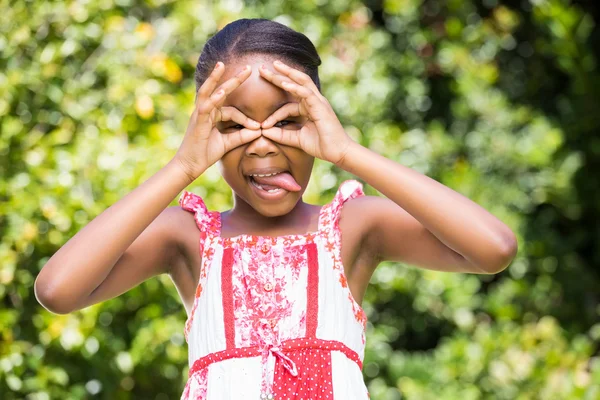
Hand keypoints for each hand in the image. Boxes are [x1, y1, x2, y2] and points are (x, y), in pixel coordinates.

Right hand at [174, 62, 261, 180]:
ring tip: (222, 65)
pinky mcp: (197, 121)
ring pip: (208, 92)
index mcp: (212, 115)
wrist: (190, 166)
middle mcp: (205, 111)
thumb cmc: (205, 153)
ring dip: (215, 78)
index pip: (232, 111)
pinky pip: (205, 107)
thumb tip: (259, 130)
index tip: (258, 127)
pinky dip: (213, 99)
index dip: (246, 119)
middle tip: (248, 68)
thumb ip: (242, 136)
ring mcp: (199, 114)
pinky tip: (221, 92)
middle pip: (220, 91)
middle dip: (234, 79)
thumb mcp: (228, 143)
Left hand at [258, 60, 353, 164]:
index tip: (262, 126)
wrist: (337, 152)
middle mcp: (313, 101)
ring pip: (302, 82)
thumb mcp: (297, 139)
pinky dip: (296, 88)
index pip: (287, 106)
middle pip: (294, 83)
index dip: (273, 116)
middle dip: (279, 74)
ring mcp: (318, 102)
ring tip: (275, 66)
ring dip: (287, 73)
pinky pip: (307, 93)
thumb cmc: (321, 145)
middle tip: (263, 68)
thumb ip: (281, 135)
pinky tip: (284, 84)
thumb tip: (264, 131)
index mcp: (308, 108)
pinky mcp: (321, 106)